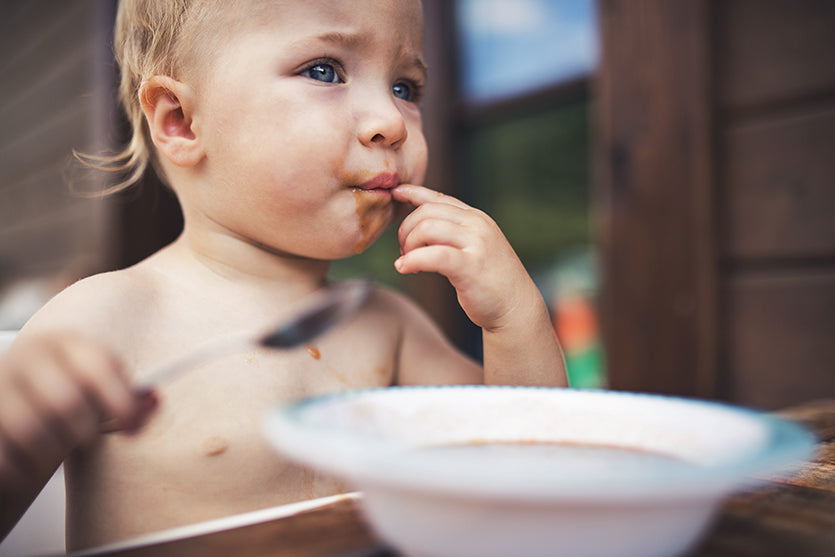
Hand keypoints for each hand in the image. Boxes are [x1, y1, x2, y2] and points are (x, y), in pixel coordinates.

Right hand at [0, 333, 155, 487]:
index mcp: (67, 343)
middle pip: (66, 402)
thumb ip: (130, 396)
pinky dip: (21, 468)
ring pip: (32, 430)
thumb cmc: (67, 390)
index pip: (99, 367)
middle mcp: (31, 357)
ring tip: (56, 451)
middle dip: (85, 431)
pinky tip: (28, 466)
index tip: (133, 431)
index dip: (122, 403)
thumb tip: (153, 403)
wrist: (11, 392)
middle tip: (90, 443)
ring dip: (51, 451)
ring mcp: (2, 383)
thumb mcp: (99, 386)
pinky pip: (5, 452)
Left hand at [392, 184, 536, 330]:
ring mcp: (476, 244)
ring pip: (427, 229)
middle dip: (406, 230)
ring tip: (406, 261)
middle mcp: (477, 225)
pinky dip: (412, 260)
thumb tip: (419, 225)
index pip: (439, 198)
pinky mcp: (471, 267)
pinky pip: (433, 256)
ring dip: (408, 245)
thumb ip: (453, 233)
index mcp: (476, 218)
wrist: (516, 308)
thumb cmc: (490, 281)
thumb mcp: (474, 247)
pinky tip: (403, 268)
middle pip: (427, 212)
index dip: (414, 193)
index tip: (396, 193)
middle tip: (404, 251)